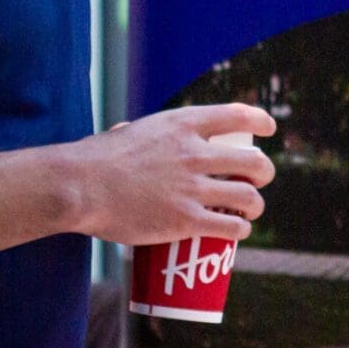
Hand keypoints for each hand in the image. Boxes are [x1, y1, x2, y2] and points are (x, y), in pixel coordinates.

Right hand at [67, 103, 275, 245]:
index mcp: (182, 125)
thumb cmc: (94, 159)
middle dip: (264, 172)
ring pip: (249, 197)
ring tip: (251, 211)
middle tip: (259, 180)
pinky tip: (238, 233)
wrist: (78, 186)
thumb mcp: (127, 131)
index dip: (261, 121)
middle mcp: (195, 153)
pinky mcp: (186, 220)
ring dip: (256, 205)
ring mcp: (193, 187)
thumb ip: (139, 133)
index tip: (270, 130)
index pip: (237, 115)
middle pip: (254, 161)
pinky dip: (240, 230)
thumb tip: (127, 132)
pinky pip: (230, 227)